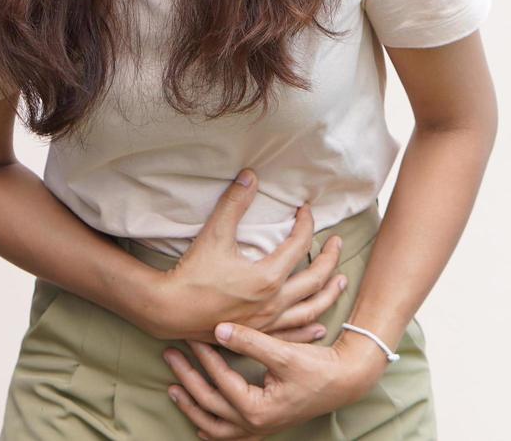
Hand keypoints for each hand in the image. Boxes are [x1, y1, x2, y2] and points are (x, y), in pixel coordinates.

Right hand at [147, 169, 347, 344]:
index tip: (305, 210)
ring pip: (311, 309)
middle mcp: (274, 302)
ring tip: (341, 281)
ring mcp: (268, 323)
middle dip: (330, 258)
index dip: (306, 224)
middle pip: (315, 279)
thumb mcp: (214, 233)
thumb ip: (234, 203)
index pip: (299, 245)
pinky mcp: (259, 335)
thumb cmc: (192, 273)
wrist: (169, 310)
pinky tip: (319, 324)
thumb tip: (250, 175)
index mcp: (268, 277)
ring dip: (329, 293)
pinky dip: (310, 328)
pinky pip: (293, 334)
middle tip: (337, 243)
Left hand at [162, 322, 389, 437]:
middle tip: (170, 354)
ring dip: (192, 406)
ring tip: (172, 388)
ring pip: (214, 426)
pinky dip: (211, 427)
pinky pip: (229, 435)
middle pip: (208, 404)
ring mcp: (258, 430)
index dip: (204, 355)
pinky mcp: (263, 426)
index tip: (190, 334)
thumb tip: (218, 329)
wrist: (345, 382)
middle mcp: (254, 425)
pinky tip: (199, 418)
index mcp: (257, 409)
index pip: (221, 380)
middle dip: (187, 378)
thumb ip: (251, 341)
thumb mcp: (284, 352)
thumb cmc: (318, 367)